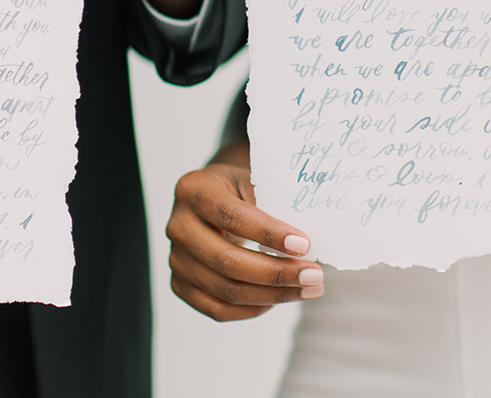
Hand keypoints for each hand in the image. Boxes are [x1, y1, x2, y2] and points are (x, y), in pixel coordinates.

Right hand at [166, 163, 323, 321]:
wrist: (212, 198)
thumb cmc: (238, 189)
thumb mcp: (252, 181)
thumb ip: (270, 207)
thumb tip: (303, 247)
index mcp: (194, 190)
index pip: (232, 217)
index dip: (269, 234)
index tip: (304, 245)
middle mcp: (178, 225)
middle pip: (227, 260)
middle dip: (277, 273)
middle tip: (315, 276)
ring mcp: (175, 258)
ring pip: (226, 289)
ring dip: (272, 295)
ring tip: (308, 289)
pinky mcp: (180, 284)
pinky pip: (217, 309)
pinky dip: (252, 308)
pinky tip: (277, 299)